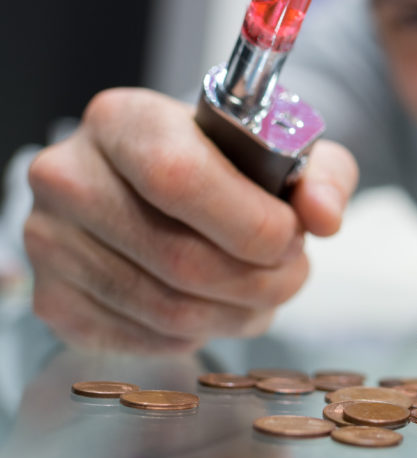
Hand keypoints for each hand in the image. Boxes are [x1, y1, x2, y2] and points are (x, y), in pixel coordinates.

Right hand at [24, 88, 356, 353]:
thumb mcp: (282, 149)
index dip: (252, 223)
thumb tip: (324, 215)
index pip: (180, 179)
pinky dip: (201, 332)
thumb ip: (320, 175)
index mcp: (123, 120)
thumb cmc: (226, 162)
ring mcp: (52, 242)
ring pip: (167, 308)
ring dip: (239, 313)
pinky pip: (144, 338)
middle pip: (179, 257)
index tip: (293, 237)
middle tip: (293, 274)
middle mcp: (69, 177)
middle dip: (260, 280)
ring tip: (267, 293)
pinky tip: (221, 307)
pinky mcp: (55, 300)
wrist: (163, 184)